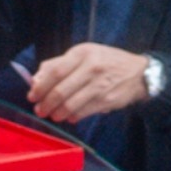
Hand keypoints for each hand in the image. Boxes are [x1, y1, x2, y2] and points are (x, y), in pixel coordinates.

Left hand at [28, 44, 151, 125]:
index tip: (32, 96)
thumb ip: (58, 64)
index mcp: (83, 53)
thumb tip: (36, 79)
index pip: (55, 71)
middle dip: (46, 104)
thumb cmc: (106, 62)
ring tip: (53, 115)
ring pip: (70, 105)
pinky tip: (69, 116)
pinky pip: (83, 112)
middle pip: (61, 91)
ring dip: (57, 113)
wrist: (139, 73)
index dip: (40, 86)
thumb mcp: (84, 54)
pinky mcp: (106, 101)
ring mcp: (100, 85)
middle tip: (40, 110)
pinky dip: (72, 117)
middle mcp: (91, 68)